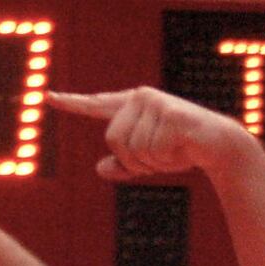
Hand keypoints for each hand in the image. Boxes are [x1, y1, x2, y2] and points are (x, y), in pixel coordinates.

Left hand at [46, 87, 249, 181]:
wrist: (216, 145)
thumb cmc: (179, 151)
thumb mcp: (146, 162)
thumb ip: (122, 166)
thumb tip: (100, 168)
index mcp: (130, 106)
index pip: (95, 105)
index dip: (71, 103)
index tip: (48, 96)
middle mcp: (139, 98)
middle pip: (113, 139)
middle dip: (134, 160)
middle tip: (159, 156)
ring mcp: (154, 102)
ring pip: (133, 148)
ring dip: (151, 161)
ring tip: (171, 150)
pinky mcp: (168, 112)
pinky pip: (152, 149)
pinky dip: (165, 158)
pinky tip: (181, 148)